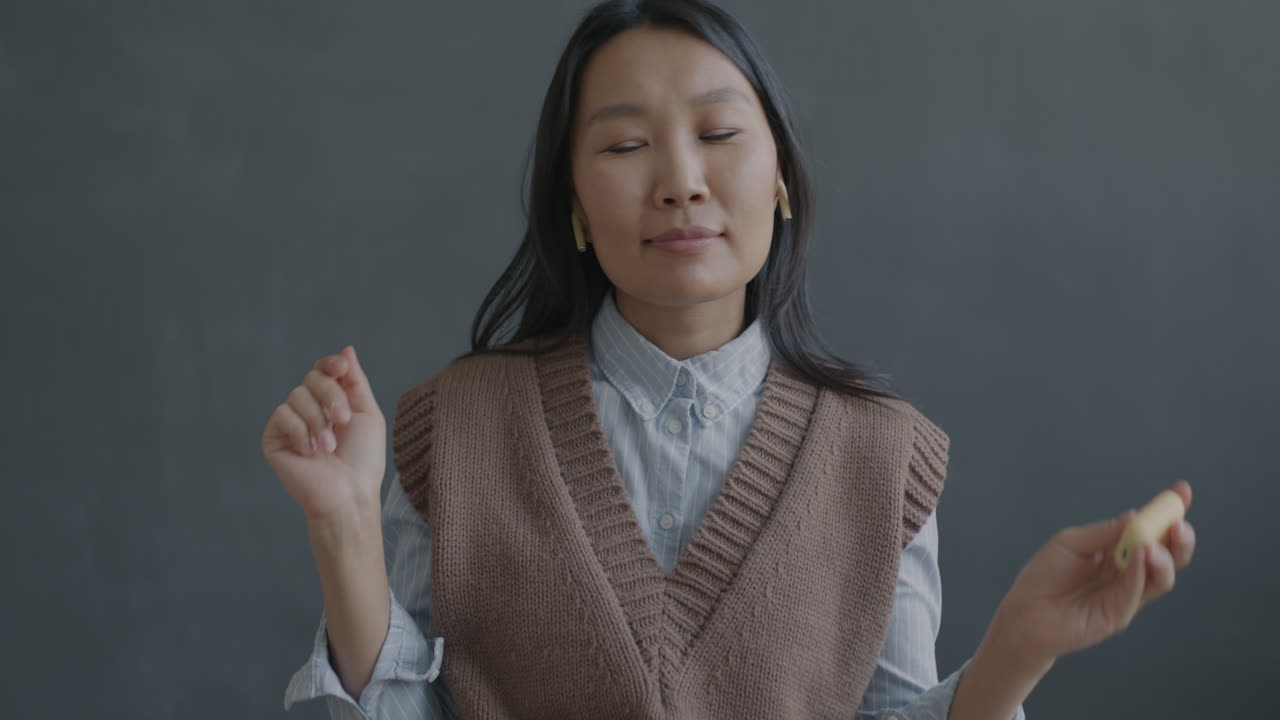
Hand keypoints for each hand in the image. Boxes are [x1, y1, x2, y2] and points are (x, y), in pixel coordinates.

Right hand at [262, 345, 386, 521]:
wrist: (348, 493)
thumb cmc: (363, 460)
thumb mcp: (367, 413)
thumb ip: (355, 381)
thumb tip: (346, 350)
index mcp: (332, 401)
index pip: (323, 370)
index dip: (330, 364)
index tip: (341, 368)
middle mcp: (309, 408)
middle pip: (312, 378)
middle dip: (331, 396)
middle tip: (343, 421)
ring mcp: (290, 423)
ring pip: (297, 395)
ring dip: (319, 421)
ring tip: (329, 447)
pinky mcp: (274, 437)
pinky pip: (282, 414)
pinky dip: (301, 432)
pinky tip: (309, 452)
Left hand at [982, 481, 1196, 665]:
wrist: (1025, 613)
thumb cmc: (1044, 575)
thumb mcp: (1069, 542)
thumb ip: (1102, 533)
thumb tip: (1134, 517)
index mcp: (1118, 549)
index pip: (1151, 529)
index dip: (1169, 511)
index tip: (1182, 490)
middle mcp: (1129, 571)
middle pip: (1168, 554)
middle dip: (1179, 538)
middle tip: (1179, 524)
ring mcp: (1127, 594)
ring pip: (1162, 577)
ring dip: (1164, 558)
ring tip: (1152, 546)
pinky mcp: (1119, 614)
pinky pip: (1137, 592)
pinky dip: (1141, 573)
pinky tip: (1139, 557)